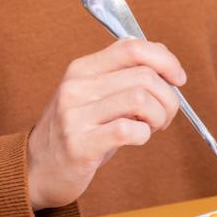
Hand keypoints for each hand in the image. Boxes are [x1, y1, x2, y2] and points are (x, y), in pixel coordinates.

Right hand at [27, 40, 185, 210]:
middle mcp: (76, 87)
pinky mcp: (80, 144)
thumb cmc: (79, 131)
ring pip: (141, 100)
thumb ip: (124, 74)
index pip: (132, 47)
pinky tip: (136, 138)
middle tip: (164, 116)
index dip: (165, 60)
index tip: (178, 79)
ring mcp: (75, 115)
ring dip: (159, 117)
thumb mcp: (96, 95)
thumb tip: (163, 57)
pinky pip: (129, 130)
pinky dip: (144, 135)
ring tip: (151, 127)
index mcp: (82, 69)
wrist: (38, 169)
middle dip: (169, 98)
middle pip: (145, 76)